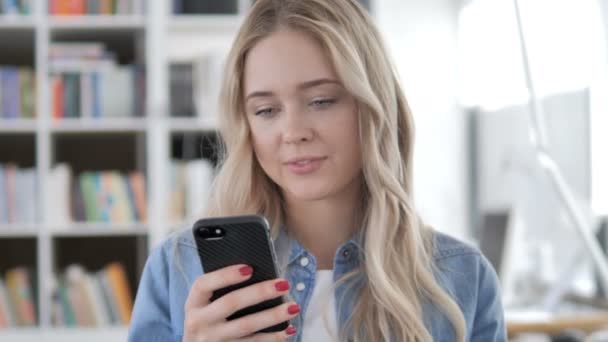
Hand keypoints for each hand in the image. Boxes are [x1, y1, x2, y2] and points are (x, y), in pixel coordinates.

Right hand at [183, 264, 298, 341]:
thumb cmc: (208, 319)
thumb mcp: (205, 305)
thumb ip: (221, 290)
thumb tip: (256, 273)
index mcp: (193, 303)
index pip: (204, 284)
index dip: (225, 275)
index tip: (249, 268)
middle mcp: (199, 322)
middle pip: (231, 303)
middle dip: (259, 292)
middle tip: (284, 284)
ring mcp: (213, 340)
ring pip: (246, 326)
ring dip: (272, 316)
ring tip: (294, 307)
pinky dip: (273, 338)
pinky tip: (288, 329)